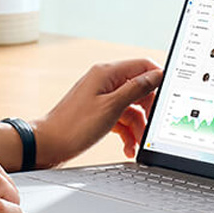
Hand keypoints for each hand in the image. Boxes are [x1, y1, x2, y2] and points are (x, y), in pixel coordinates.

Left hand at [33, 59, 162, 167]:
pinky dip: (126, 132)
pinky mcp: (98, 112)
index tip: (166, 99)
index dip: (158, 80)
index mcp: (107, 72)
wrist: (47, 145)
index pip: (143, 65)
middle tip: (149, 129)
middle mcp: (104, 81)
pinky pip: (120, 118)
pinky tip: (127, 147)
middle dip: (147, 111)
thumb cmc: (74, 126)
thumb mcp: (112, 107)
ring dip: (137, 126)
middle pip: (139, 89)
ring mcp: (101, 97)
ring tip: (136, 145)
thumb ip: (136, 89)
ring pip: (131, 107)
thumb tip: (157, 74)